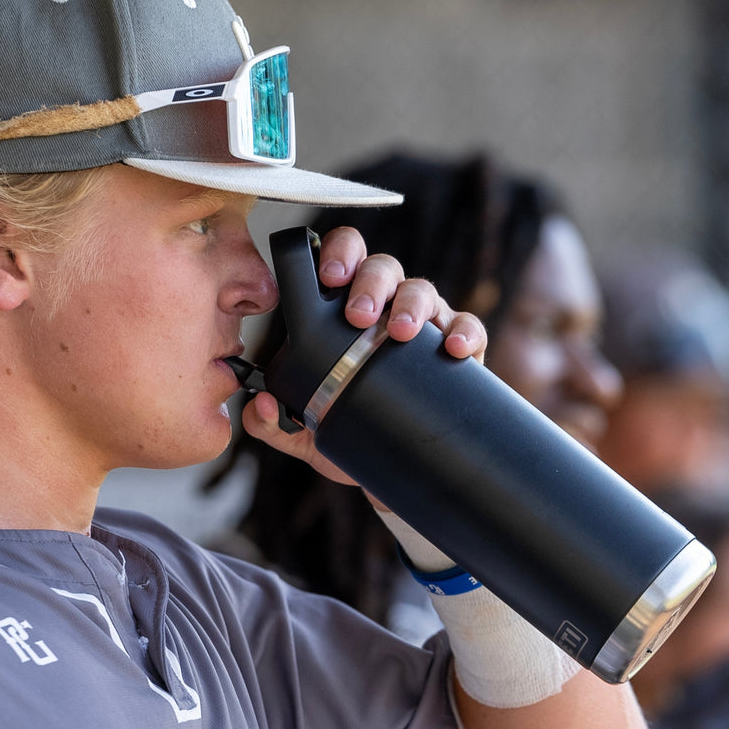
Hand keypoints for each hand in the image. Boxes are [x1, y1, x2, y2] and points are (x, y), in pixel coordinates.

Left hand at [242, 226, 487, 485]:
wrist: (392, 474)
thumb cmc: (347, 435)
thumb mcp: (304, 433)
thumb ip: (272, 421)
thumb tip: (260, 404)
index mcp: (348, 307)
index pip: (344, 257)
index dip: (338, 254)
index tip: (328, 278)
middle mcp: (389, 306)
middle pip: (384, 267)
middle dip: (370, 283)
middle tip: (358, 315)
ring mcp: (427, 326)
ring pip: (424, 290)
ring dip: (411, 304)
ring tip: (400, 332)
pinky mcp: (460, 353)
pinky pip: (469, 328)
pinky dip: (464, 332)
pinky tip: (453, 349)